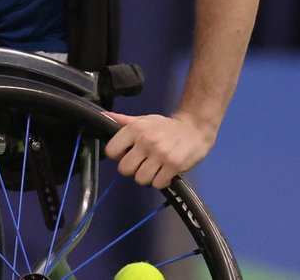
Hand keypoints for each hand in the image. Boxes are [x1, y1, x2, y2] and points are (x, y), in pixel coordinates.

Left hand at [102, 110, 217, 188]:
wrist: (195, 128)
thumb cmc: (166, 126)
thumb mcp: (144, 120)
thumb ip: (123, 121)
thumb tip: (104, 115)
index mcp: (135, 129)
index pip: (111, 151)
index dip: (118, 155)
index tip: (126, 154)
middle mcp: (146, 141)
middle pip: (124, 169)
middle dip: (132, 169)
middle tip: (141, 164)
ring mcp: (160, 154)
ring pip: (140, 179)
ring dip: (147, 177)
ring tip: (154, 168)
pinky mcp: (174, 166)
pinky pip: (158, 184)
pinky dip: (160, 181)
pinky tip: (165, 172)